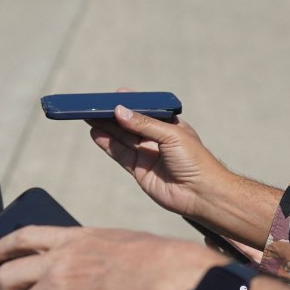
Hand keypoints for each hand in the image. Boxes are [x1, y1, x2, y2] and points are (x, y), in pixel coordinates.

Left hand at [0, 226, 221, 289]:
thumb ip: (91, 252)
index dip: (2, 246)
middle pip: (8, 276)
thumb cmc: (152, 260)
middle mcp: (57, 260)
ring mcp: (57, 287)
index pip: (24, 236)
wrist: (160, 277)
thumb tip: (89, 273)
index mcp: (71, 238)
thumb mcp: (114, 242)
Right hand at [88, 107, 232, 218]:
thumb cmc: (194, 160)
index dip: (131, 103)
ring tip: (88, 116)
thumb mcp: (171, 135)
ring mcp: (147, 155)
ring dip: (106, 128)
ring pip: (123, 138)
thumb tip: (120, 111)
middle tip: (93, 105)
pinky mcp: (139, 170)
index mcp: (170, 126)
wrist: (200, 194)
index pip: (147, 111)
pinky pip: (120, 154)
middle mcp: (157, 139)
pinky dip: (107, 144)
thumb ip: (144, 124)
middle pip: (131, 124)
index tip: (114, 95)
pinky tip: (95, 133)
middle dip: (113, 115)